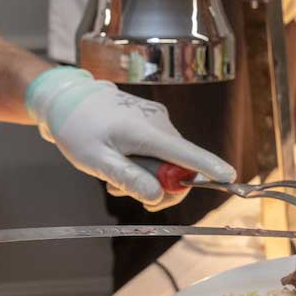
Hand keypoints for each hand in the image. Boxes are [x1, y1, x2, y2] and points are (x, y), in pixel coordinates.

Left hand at [25, 68, 237, 211]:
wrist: (64, 98)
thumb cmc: (76, 128)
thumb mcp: (95, 160)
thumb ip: (128, 178)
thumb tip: (158, 195)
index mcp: (148, 132)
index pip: (188, 154)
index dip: (210, 169)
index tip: (231, 177)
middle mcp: (160, 124)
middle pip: (181, 167)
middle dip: (161, 188)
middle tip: (130, 197)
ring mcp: (157, 121)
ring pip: (168, 162)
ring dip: (147, 178)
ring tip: (114, 179)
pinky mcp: (152, 122)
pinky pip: (159, 151)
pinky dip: (144, 165)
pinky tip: (120, 164)